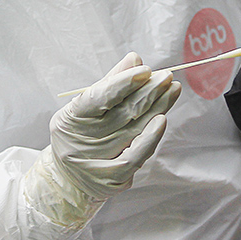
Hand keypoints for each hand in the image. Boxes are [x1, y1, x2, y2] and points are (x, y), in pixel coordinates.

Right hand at [23, 53, 180, 226]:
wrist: (67, 177)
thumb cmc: (79, 133)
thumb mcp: (83, 106)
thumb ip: (109, 83)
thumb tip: (134, 59)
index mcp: (71, 119)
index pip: (98, 98)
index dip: (123, 83)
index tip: (145, 70)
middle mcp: (83, 143)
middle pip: (122, 113)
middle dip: (148, 92)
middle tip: (166, 76)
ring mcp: (98, 163)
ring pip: (134, 131)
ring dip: (157, 107)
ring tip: (173, 90)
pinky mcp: (114, 179)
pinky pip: (136, 158)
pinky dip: (150, 138)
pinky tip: (162, 119)